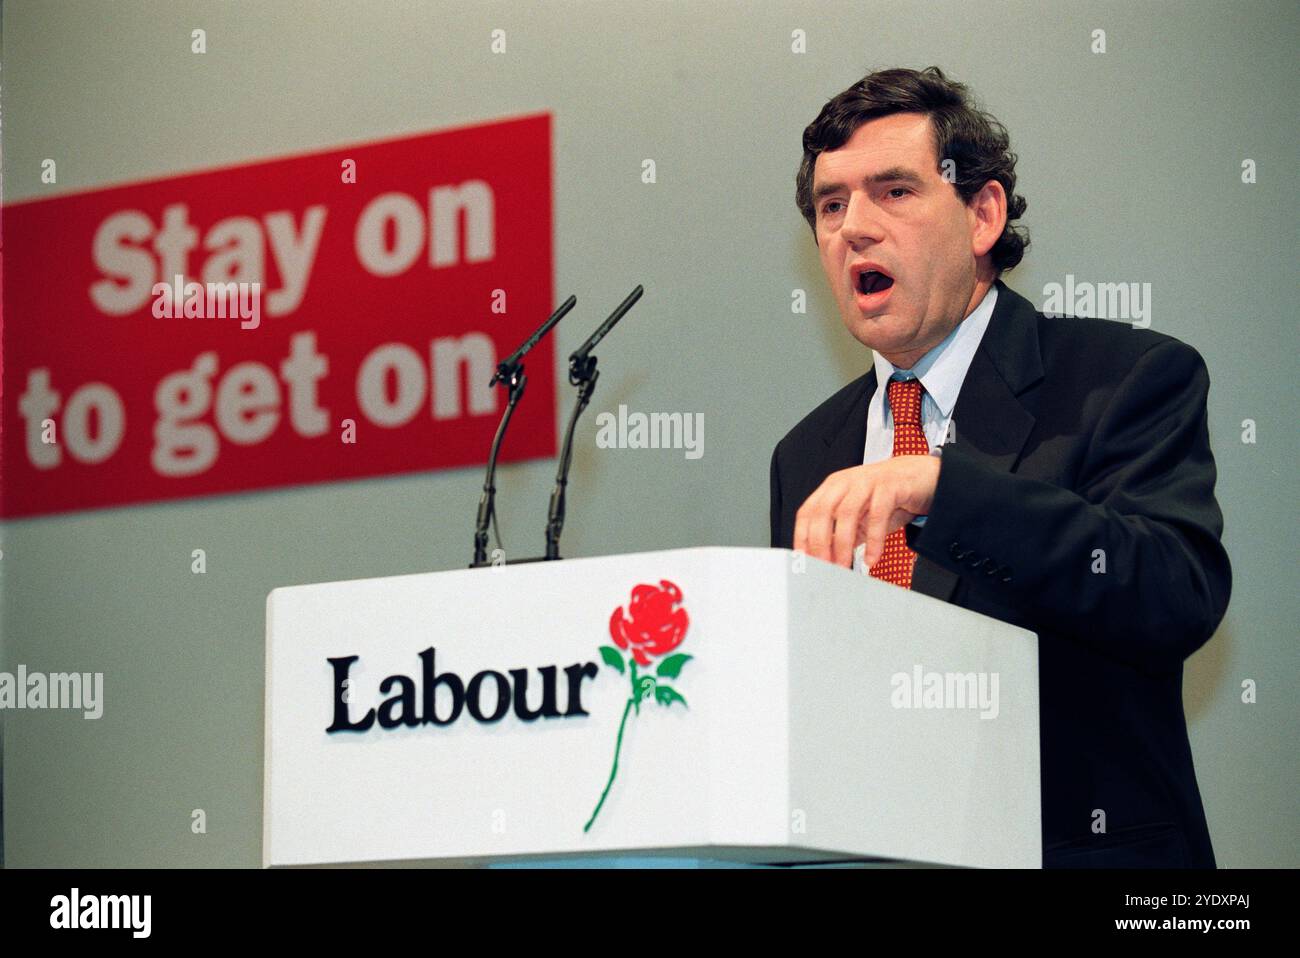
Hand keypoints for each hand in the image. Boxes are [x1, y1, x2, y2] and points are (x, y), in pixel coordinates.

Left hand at [793, 455, 940, 568]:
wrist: (923, 476)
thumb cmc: (888, 496)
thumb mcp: (860, 516)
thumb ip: (843, 534)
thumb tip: (826, 558)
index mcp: (833, 488)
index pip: (807, 512)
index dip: (802, 537)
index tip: (803, 560)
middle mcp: (846, 482)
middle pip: (822, 511)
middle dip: (819, 542)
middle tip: (823, 567)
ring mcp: (866, 482)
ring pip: (846, 513)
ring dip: (842, 544)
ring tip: (844, 566)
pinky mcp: (889, 486)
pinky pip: (877, 515)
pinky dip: (873, 540)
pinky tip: (871, 557)